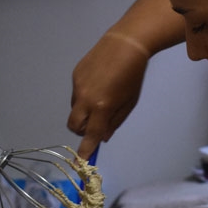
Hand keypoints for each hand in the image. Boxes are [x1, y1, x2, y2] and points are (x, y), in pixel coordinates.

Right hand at [67, 31, 149, 157]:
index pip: (90, 135)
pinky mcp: (75, 74)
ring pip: (75, 109)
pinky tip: (98, 81)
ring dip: (85, 111)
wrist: (125, 44)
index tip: (79, 164)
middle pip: (74, 126)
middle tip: (96, 123)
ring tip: (102, 95)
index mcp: (102, 107)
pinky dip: (85, 95)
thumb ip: (115, 122)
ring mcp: (78, 86)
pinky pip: (76, 93)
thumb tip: (103, 136)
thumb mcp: (129, 102)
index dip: (85, 151)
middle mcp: (86, 98)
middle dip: (82, 130)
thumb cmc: (133, 76)